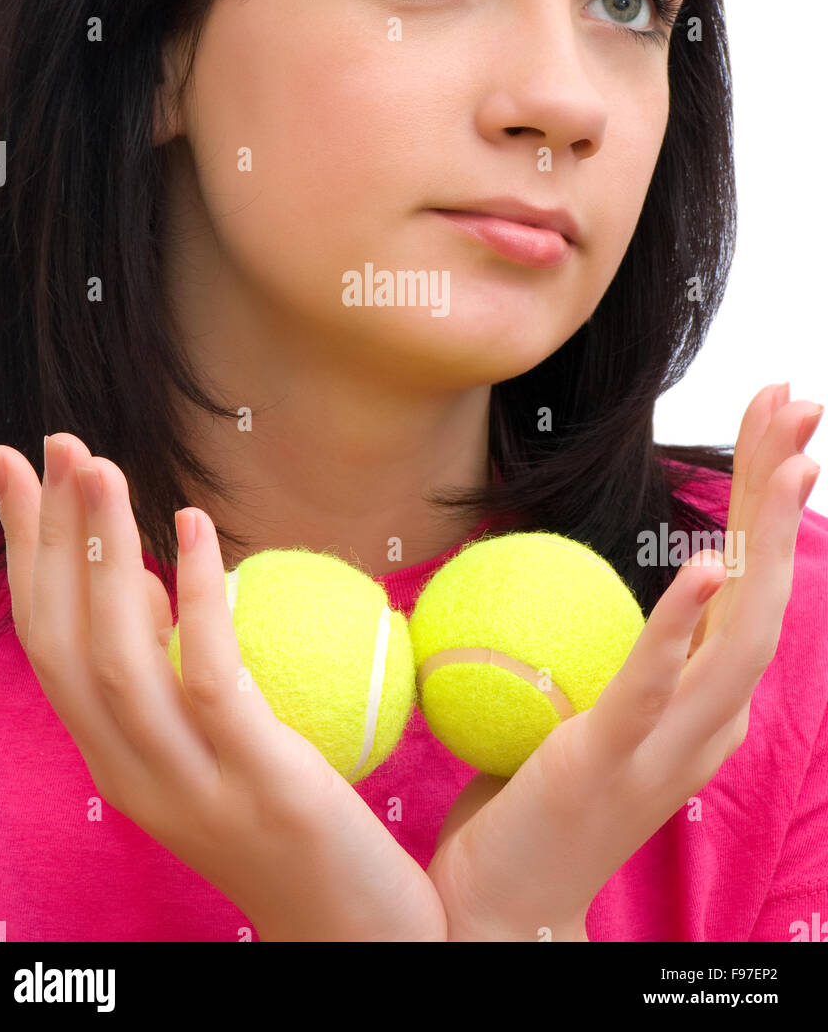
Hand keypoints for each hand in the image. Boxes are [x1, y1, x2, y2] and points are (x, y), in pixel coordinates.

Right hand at [0, 434, 447, 941]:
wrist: (355, 939)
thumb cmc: (291, 830)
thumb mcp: (213, 747)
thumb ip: (171, 671)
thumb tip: (154, 578)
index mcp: (112, 760)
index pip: (45, 641)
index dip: (24, 551)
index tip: (13, 467)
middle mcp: (129, 774)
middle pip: (61, 640)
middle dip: (49, 535)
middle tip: (56, 444)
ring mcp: (187, 784)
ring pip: (114, 655)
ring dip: (102, 553)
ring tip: (105, 467)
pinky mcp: (256, 781)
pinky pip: (208, 674)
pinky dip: (194, 592)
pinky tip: (196, 524)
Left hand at [426, 383, 822, 940]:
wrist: (508, 906)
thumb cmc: (540, 797)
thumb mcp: (592, 703)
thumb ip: (618, 644)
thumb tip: (604, 570)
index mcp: (702, 698)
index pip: (745, 576)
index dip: (762, 495)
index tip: (774, 416)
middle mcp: (708, 719)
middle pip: (764, 586)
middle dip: (782, 490)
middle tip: (800, 399)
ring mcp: (669, 745)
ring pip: (741, 629)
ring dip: (765, 537)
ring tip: (788, 455)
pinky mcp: (612, 762)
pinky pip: (654, 686)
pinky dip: (683, 623)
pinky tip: (701, 564)